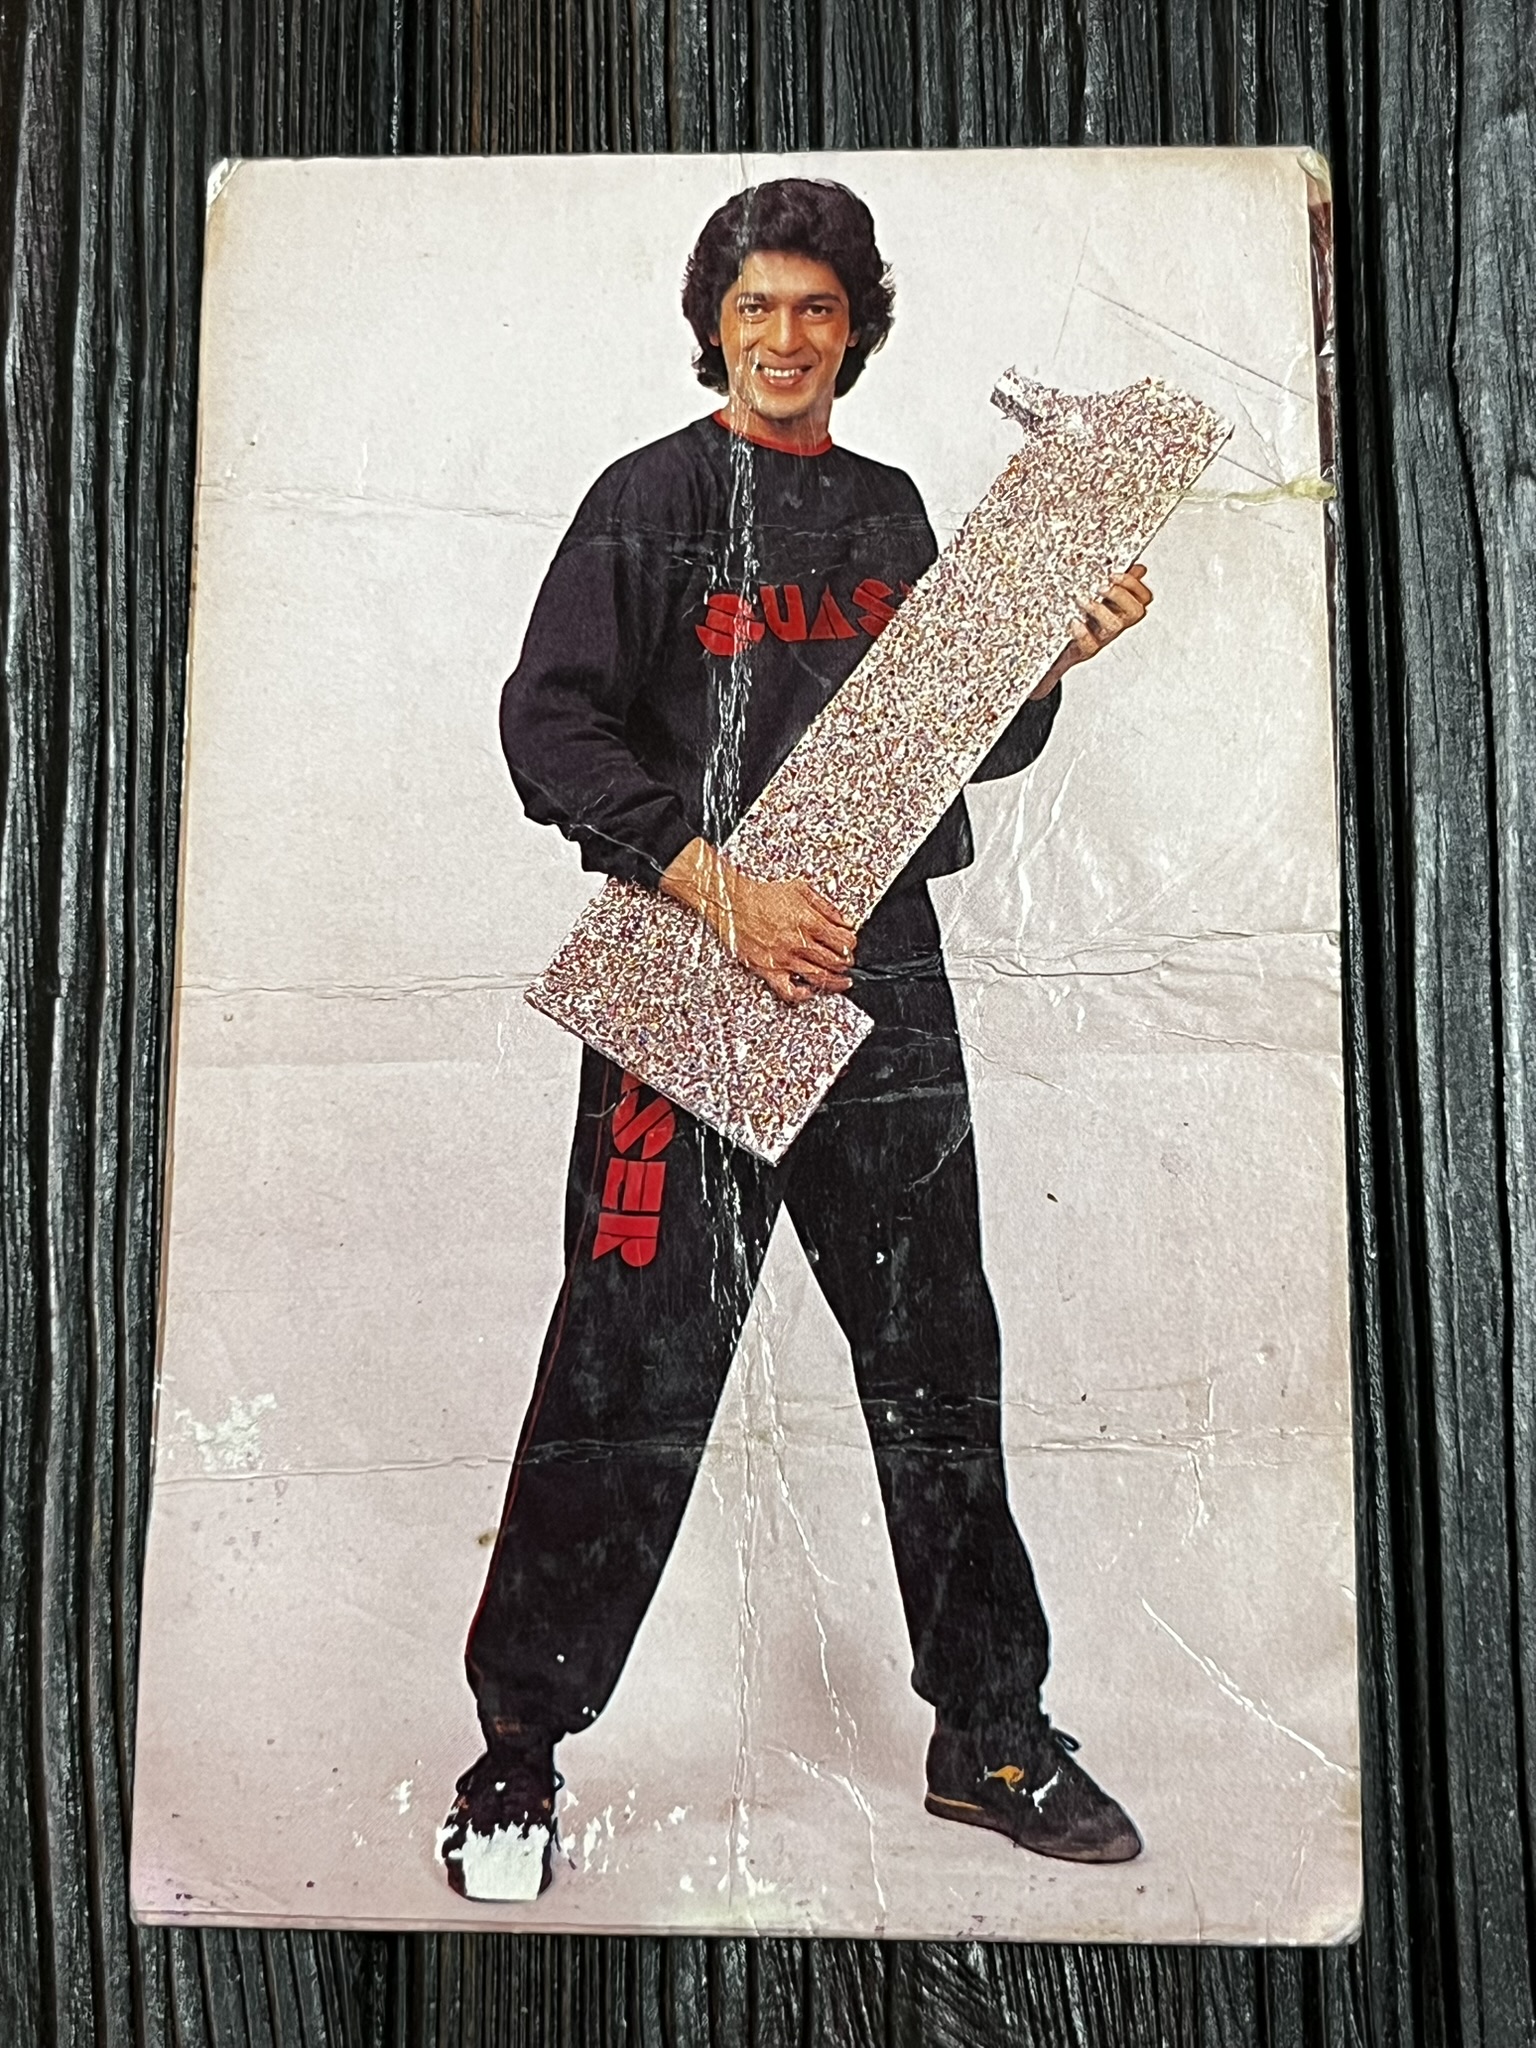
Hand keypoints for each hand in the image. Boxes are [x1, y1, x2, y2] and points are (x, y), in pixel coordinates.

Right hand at [659, 838, 855, 1004]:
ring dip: (835, 981)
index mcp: (809, 922)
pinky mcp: (769, 969)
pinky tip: (809, 990)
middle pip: (836, 961)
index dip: (851, 945)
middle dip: (846, 964)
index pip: (844, 941)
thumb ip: (827, 907)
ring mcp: (785, 958)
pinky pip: (789, 990)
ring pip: (819, 977)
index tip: (850, 945)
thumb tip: (847, 922)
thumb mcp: (800, 890)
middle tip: (847, 964)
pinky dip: (803, 994)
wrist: (733, 902)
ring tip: (841, 982)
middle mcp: (799, 942)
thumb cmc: (762, 895)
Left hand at [1030, 563, 1153, 697]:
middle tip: (1101, 587)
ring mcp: (1104, 637)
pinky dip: (1083, 633)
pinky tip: (1074, 621)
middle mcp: (1118, 623)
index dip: (1133, 584)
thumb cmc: (1083, 618)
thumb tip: (1137, 568)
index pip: (1144, 597)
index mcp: (1124, 609)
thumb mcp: (1100, 598)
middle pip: (1136, 612)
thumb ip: (1116, 582)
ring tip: (1082, 600)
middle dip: (1120, 595)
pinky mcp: (1087, 650)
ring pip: (1114, 626)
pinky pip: (1090, 645)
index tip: (1113, 573)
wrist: (1060, 649)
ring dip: (1100, 610)